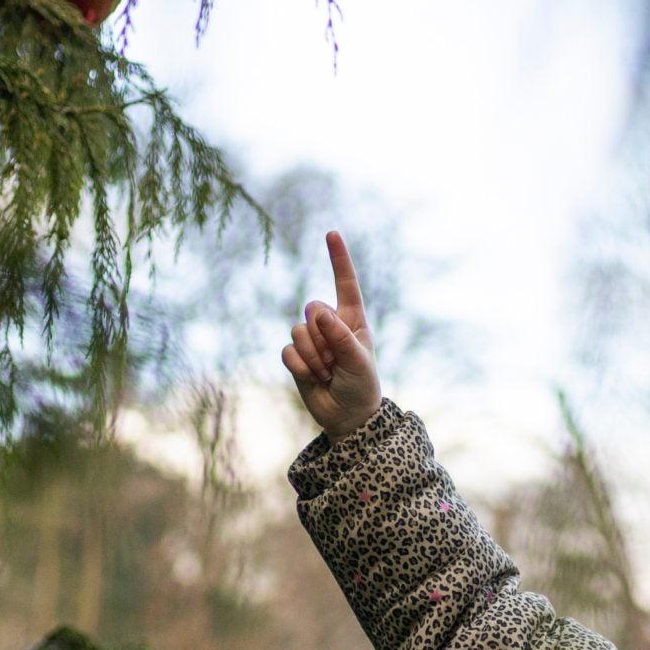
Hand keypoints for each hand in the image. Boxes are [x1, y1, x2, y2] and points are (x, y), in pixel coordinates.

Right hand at [282, 230, 381, 440]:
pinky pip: (288, 352)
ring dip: (314, 356)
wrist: (347, 416)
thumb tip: (318, 313)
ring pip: (297, 331)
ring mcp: (311, 340)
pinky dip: (301, 366)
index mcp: (352, 319)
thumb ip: (340, 336)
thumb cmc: (362, 385)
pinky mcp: (295, 357)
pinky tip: (314, 378)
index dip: (338, 259)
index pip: (345, 283)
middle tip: (336, 361)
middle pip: (312, 309)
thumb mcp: (359, 360)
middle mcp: (330, 324)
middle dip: (322, 336)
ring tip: (328, 373)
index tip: (331, 233)